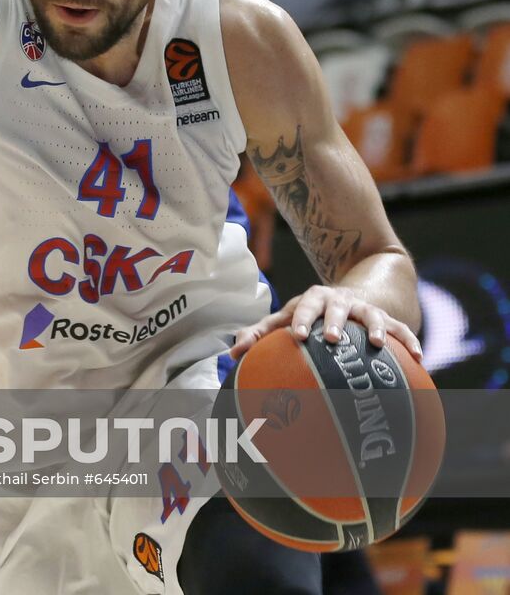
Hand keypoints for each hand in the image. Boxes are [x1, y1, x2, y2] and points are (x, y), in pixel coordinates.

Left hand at [228, 284, 422, 362]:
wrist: (353, 293)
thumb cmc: (310, 314)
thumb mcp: (288, 318)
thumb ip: (261, 333)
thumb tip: (232, 353)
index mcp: (313, 299)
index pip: (304, 307)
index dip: (301, 320)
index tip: (297, 336)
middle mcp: (340, 301)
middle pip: (336, 307)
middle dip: (333, 321)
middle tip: (330, 338)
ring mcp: (365, 309)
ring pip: (372, 316)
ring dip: (374, 329)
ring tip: (378, 346)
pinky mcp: (389, 319)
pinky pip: (403, 330)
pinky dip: (411, 342)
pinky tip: (420, 359)